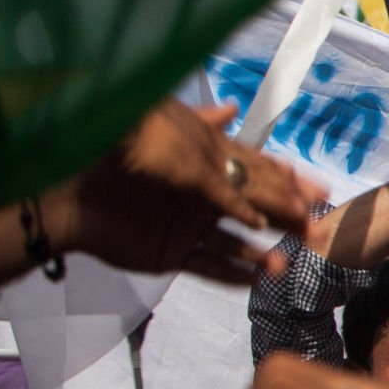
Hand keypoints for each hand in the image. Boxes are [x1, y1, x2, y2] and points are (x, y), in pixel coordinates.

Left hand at [57, 101, 317, 282]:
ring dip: (262, 252)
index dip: (286, 181)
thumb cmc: (115, 159)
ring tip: (284, 263)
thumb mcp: (160, 133)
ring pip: (237, 242)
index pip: (254, 172)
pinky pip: (208, 267)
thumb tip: (232, 109)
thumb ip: (198, 129)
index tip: (316, 190)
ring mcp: (190, 228)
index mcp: (205, 166)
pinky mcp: (171, 253)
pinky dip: (232, 274)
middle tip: (317, 227)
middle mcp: (205, 199)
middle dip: (287, 218)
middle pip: (255, 209)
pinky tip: (256, 279)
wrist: (71, 197)